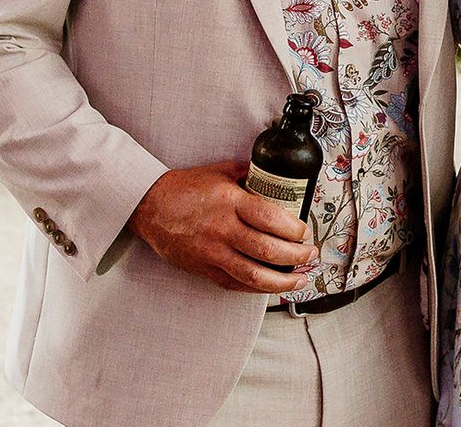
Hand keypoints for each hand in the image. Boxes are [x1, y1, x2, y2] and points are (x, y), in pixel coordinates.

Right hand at [127, 161, 316, 293]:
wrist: (149, 206)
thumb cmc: (185, 187)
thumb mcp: (220, 171)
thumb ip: (249, 173)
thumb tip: (275, 175)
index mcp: (230, 202)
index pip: (270, 219)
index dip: (294, 229)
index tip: (305, 232)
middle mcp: (222, 229)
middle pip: (267, 250)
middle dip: (297, 256)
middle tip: (310, 254)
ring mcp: (212, 252)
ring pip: (253, 275)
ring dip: (282, 280)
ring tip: (300, 278)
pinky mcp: (203, 269)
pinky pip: (234, 284)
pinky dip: (256, 288)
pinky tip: (271, 286)